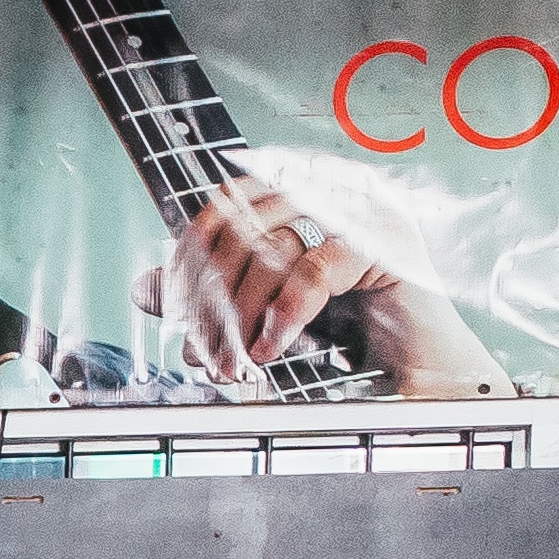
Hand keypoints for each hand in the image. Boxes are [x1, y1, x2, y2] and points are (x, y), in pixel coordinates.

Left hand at [149, 172, 498, 396]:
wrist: (415, 372)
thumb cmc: (347, 337)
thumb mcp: (264, 310)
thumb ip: (207, 295)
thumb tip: (143, 287)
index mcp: (305, 189)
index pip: (224, 205)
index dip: (189, 257)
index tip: (170, 310)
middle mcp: (335, 186)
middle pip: (240, 224)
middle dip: (210, 297)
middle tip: (201, 350)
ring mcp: (366, 208)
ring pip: (270, 244)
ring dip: (240, 311)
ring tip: (234, 357)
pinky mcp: (388, 242)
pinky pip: (312, 268)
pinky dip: (282, 316)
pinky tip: (270, 349)